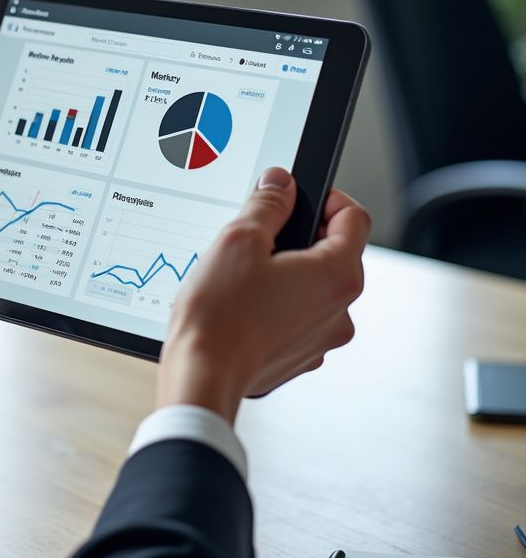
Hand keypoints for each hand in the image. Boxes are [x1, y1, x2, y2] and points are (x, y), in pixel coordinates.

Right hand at [157, 167, 369, 421]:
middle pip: (334, 252)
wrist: (202, 374)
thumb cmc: (219, 313)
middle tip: (257, 235)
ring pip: (314, 285)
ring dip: (287, 272)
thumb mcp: (239, 239)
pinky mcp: (301, 355)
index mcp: (337, 274)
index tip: (294, 196)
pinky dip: (277, 303)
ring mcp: (322, 337)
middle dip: (298, 236)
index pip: (354, 217)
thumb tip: (280, 183)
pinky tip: (242, 303)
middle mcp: (340, 309)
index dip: (325, 198)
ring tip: (243, 275)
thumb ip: (267, 203)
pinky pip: (298, 315)